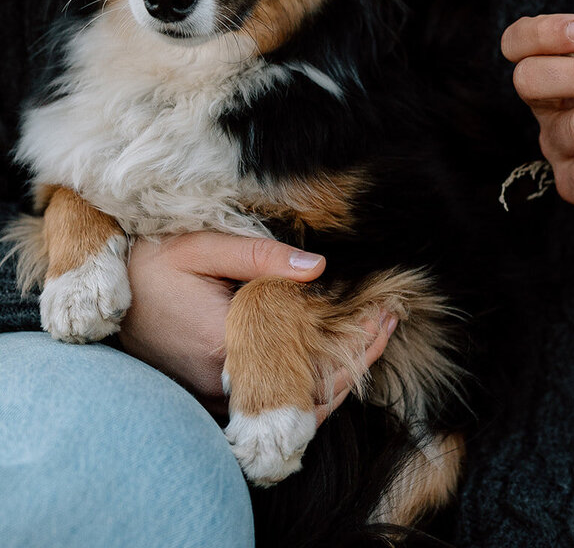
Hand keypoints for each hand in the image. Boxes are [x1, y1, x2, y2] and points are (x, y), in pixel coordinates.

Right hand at [119, 232, 392, 422]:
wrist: (106, 291)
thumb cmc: (153, 262)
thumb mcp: (204, 246)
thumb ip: (261, 257)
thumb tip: (319, 265)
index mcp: (226, 345)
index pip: (308, 357)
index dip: (353, 340)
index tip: (386, 311)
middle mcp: (224, 383)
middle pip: (310, 387)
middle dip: (358, 356)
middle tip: (392, 320)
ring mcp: (219, 396)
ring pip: (295, 402)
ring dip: (341, 373)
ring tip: (378, 334)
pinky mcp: (216, 396)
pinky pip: (275, 401)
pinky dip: (312, 384)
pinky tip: (340, 356)